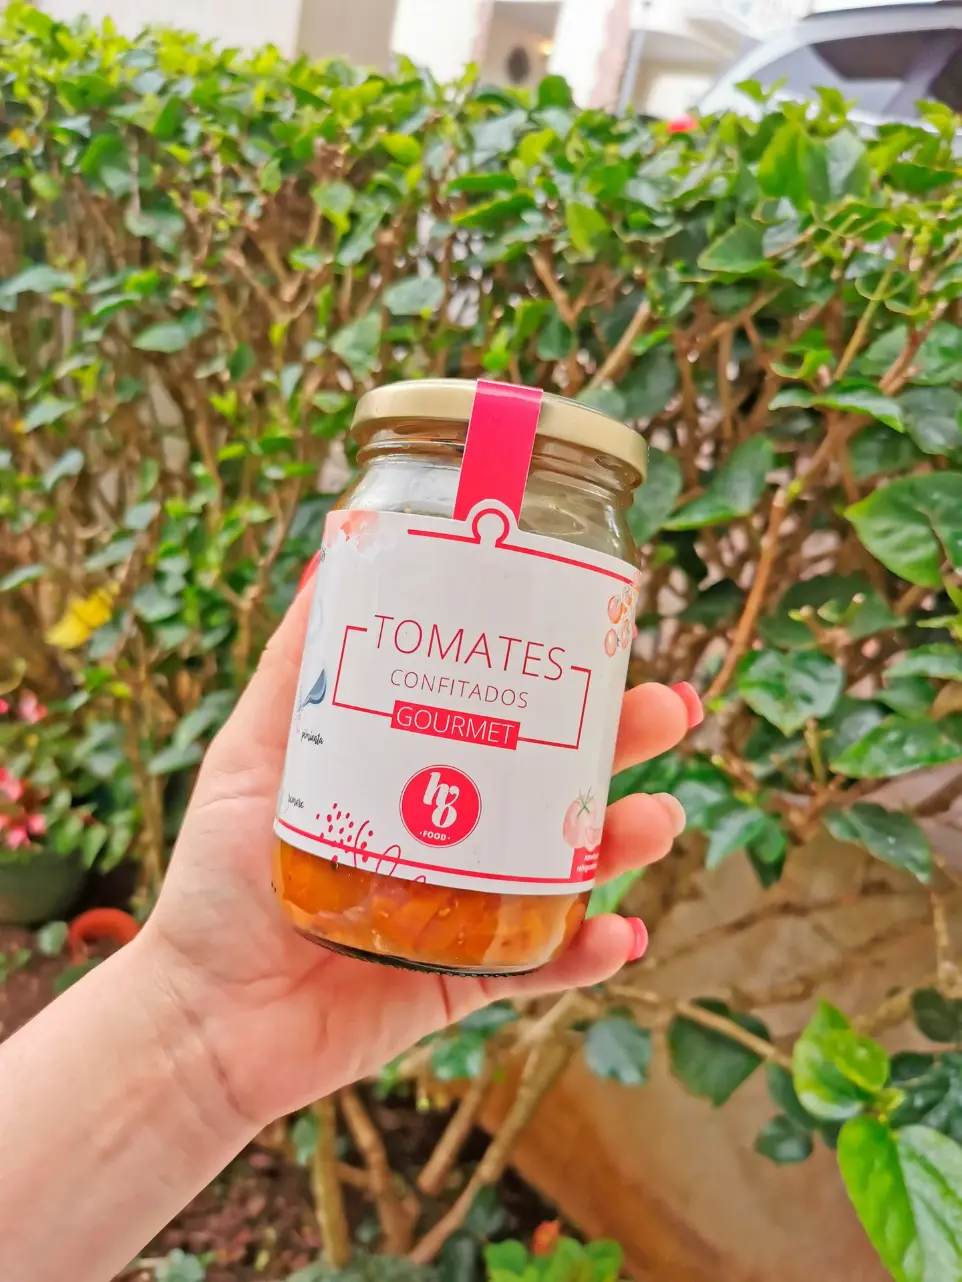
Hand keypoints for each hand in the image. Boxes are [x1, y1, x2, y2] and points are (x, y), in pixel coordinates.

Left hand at [141, 569, 695, 1129]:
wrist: (203, 1014)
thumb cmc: (219, 879)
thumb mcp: (257, 752)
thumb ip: (296, 666)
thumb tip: (328, 554)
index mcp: (420, 774)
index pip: (507, 714)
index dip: (563, 678)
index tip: (608, 632)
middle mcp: (458, 833)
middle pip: (558, 780)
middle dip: (625, 744)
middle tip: (671, 708)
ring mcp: (472, 907)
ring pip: (572, 866)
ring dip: (628, 840)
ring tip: (658, 819)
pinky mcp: (470, 979)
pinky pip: (545, 965)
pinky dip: (589, 951)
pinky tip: (619, 932)